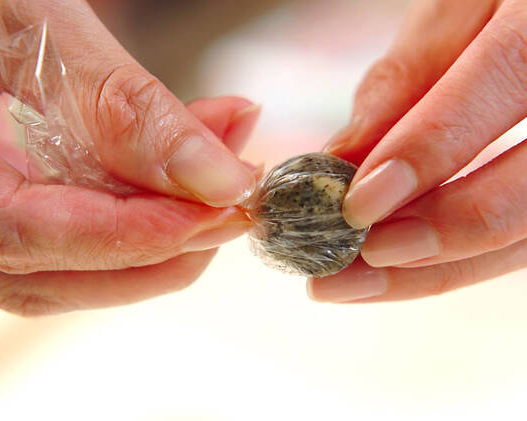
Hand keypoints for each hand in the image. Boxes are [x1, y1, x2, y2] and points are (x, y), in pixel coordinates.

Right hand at [0, 0, 259, 314]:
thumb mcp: (15, 14)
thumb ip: (108, 99)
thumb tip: (209, 174)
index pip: (15, 237)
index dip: (126, 236)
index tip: (214, 210)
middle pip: (44, 275)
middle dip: (156, 249)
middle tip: (233, 196)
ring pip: (61, 264)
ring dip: (155, 229)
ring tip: (219, 163)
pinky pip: (62, 228)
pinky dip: (129, 206)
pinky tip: (177, 164)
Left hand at [309, 0, 526, 302]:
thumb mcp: (460, 7)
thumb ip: (410, 73)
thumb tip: (347, 155)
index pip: (502, 82)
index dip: (429, 150)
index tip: (358, 202)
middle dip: (431, 238)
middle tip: (341, 270)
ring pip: (524, 235)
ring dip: (434, 270)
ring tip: (350, 283)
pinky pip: (520, 237)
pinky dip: (455, 259)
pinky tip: (395, 267)